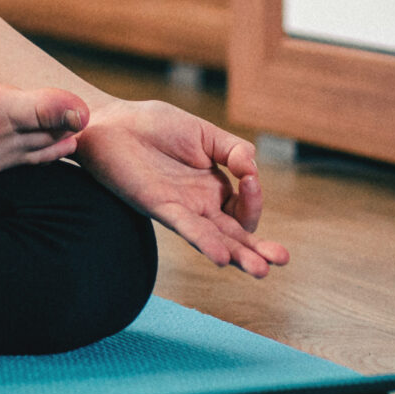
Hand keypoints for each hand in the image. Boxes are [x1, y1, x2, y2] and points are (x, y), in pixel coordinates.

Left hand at [72, 98, 289, 277]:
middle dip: (259, 249)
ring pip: (215, 239)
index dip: (254, 198)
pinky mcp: (159, 207)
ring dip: (238, 255)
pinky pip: (186, 229)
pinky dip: (205, 242)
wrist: (114, 122)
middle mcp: (199, 205)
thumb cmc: (154, 126)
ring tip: (260, 271)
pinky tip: (221, 257)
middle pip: (235, 234)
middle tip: (281, 260)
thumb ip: (233, 149)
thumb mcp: (204, 134)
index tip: (250, 177)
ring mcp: (181, 209)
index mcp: (214, 187)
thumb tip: (253, 168)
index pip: (244, 209)